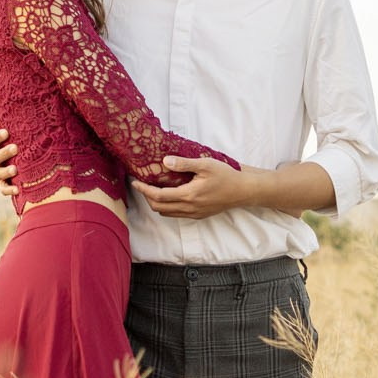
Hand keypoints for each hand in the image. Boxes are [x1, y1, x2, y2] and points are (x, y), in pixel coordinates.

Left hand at [143, 158, 263, 219]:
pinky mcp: (198, 215)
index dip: (144, 190)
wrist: (242, 191)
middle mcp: (188, 208)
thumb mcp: (205, 164)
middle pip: (159, 207)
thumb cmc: (225, 175)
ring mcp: (193, 214)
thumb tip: (164, 161)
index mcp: (188, 195)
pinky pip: (176, 214)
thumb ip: (184, 163)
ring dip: (156, 203)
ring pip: (166, 213)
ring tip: (154, 189)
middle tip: (143, 184)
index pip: (158, 196)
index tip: (135, 182)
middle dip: (147, 197)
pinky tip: (170, 194)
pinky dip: (167, 206)